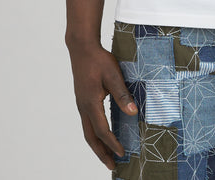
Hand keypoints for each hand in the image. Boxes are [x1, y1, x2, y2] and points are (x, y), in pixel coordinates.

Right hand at [66, 41, 137, 170]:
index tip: (122, 153)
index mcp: (90, 103)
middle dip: (101, 152)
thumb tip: (133, 113)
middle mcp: (83, 107)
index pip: (102, 130)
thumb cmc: (98, 60)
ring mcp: (81, 104)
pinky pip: (88, 122)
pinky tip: (102, 133)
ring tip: (107, 154)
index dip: (112, 143)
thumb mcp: (113, 75)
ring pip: (88, 131)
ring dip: (97, 144)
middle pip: (91, 137)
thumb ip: (122, 94)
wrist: (82, 48)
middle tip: (112, 165)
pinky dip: (95, 133)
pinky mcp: (82, 99)